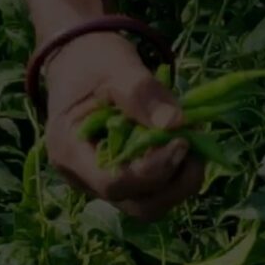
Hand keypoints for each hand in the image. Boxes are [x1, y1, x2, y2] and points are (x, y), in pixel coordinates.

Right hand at [42, 32, 204, 220]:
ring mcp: (103, 182)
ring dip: (181, 179)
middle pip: (138, 205)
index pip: (115, 184)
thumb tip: (175, 123)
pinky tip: (185, 143)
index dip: (154, 170)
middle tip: (195, 143)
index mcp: (69, 152)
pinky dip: (177, 172)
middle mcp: (83, 177)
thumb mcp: (116, 67)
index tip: (183, 140)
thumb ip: (142, 93)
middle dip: (176, 182)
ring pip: (151, 204)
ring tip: (194, 141)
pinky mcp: (124, 177)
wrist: (80, 59)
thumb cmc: (93, 62)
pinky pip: (155, 189)